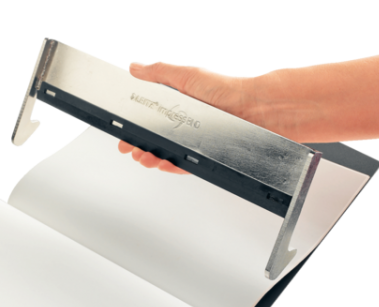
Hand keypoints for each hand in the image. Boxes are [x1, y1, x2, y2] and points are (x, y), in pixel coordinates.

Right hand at [119, 60, 258, 173]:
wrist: (255, 110)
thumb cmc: (226, 90)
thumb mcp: (186, 76)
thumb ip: (159, 73)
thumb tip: (135, 68)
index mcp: (178, 106)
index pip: (149, 119)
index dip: (134, 127)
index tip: (123, 132)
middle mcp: (185, 125)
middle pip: (154, 139)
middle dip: (138, 144)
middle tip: (128, 146)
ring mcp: (194, 142)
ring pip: (166, 153)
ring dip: (151, 156)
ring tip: (143, 156)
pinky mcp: (204, 157)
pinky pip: (184, 166)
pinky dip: (171, 166)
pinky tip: (162, 163)